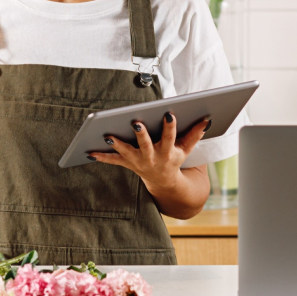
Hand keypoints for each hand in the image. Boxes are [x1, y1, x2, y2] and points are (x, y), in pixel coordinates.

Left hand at [91, 112, 210, 188]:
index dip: (170, 127)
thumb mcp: (187, 149)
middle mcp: (152, 157)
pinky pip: (113, 160)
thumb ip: (195, 134)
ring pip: (126, 152)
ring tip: (108, 135)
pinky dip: (101, 157)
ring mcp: (138, 161)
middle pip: (146, 145)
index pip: (170, 137)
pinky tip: (89, 152)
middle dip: (141, 135)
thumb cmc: (174, 158)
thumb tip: (207, 119)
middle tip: (136, 123)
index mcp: (168, 152)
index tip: (168, 114)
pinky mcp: (127, 163)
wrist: (164, 181)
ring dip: (117, 144)